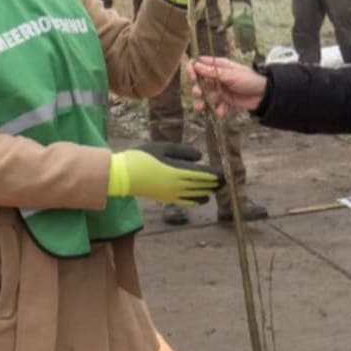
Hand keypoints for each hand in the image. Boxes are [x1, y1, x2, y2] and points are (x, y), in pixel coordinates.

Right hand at [108, 142, 224, 204]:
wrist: (123, 176)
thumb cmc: (142, 157)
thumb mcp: (163, 148)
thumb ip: (183, 152)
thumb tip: (200, 158)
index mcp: (178, 171)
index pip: (203, 174)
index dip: (216, 174)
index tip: (226, 172)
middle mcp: (178, 185)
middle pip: (202, 186)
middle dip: (216, 183)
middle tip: (227, 180)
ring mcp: (172, 194)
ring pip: (196, 195)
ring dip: (208, 191)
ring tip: (218, 188)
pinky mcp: (166, 199)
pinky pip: (187, 202)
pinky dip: (197, 200)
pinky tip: (203, 199)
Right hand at [186, 56, 266, 116]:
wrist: (264, 95)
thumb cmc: (249, 79)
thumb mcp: (230, 75)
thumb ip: (212, 72)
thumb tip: (195, 65)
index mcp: (219, 66)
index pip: (200, 65)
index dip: (193, 70)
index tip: (192, 77)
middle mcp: (217, 78)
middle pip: (200, 82)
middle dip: (197, 89)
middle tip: (198, 93)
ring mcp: (220, 90)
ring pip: (205, 96)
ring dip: (202, 102)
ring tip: (201, 108)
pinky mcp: (225, 101)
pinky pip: (216, 106)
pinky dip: (216, 110)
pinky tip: (220, 112)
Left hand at [229, 1, 256, 54]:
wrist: (244, 6)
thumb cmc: (235, 13)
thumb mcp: (229, 18)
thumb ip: (224, 25)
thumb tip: (218, 31)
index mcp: (238, 23)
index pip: (238, 33)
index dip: (238, 41)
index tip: (237, 47)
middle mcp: (244, 25)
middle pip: (245, 36)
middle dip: (245, 45)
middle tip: (244, 53)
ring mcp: (249, 26)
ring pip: (250, 36)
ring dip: (250, 44)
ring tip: (249, 51)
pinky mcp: (253, 26)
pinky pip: (253, 34)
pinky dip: (254, 40)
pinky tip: (254, 45)